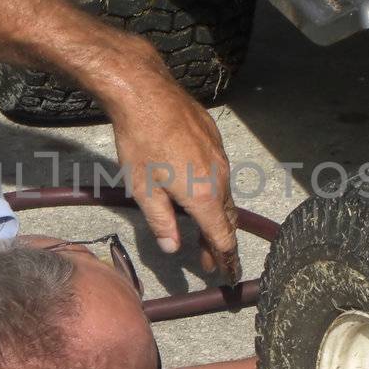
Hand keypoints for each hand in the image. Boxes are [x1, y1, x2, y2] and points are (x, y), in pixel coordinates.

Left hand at [106, 63, 238, 282]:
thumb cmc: (140, 143)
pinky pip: (220, 172)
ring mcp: (221, 155)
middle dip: (219, 242)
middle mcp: (221, 177)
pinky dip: (212, 190)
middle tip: (208, 261)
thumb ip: (161, 223)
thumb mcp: (143, 190)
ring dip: (215, 216)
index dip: (226, 259)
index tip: (228, 275)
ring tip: (201, 231)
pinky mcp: (215, 138)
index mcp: (204, 196)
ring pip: (224, 194)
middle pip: (227, 218)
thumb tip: (173, 248)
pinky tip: (196, 190)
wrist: (146, 93)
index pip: (223, 237)